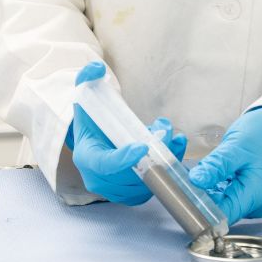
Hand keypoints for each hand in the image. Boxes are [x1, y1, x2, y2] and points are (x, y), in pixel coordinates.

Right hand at [67, 61, 186, 205]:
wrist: (94, 135)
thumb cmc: (92, 116)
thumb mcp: (86, 93)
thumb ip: (88, 78)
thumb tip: (97, 68)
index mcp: (86, 156)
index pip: (104, 164)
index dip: (123, 159)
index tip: (143, 146)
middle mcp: (98, 179)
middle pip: (130, 175)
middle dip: (153, 153)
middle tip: (164, 130)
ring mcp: (115, 190)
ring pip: (145, 183)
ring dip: (163, 159)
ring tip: (169, 134)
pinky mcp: (131, 193)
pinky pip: (153, 186)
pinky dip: (167, 168)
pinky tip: (174, 147)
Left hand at [188, 107, 261, 223]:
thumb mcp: (236, 147)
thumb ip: (216, 166)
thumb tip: (196, 181)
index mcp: (255, 195)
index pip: (222, 215)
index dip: (200, 210)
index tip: (181, 198)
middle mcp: (254, 203)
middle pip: (220, 210)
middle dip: (199, 198)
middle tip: (180, 182)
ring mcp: (251, 199)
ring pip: (220, 202)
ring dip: (204, 191)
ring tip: (188, 176)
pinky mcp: (246, 193)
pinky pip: (225, 195)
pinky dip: (213, 186)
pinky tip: (204, 174)